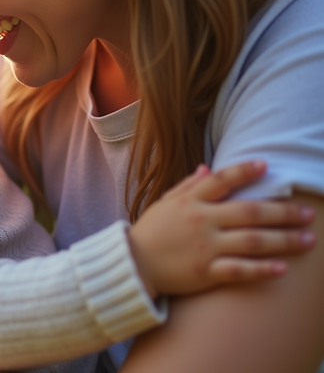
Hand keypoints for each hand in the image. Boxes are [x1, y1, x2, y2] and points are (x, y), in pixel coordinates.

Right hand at [127, 160, 315, 297]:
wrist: (132, 266)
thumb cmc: (150, 233)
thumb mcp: (164, 204)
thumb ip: (187, 186)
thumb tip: (206, 168)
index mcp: (190, 202)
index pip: (221, 180)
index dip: (244, 171)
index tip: (266, 165)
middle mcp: (200, 221)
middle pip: (250, 212)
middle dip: (284, 212)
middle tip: (308, 214)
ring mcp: (204, 248)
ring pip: (252, 241)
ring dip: (284, 240)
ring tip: (308, 240)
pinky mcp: (204, 272)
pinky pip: (239, 270)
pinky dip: (262, 270)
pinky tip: (282, 268)